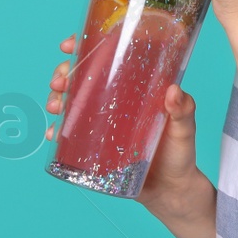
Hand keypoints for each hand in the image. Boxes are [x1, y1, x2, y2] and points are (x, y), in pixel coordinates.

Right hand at [45, 34, 201, 211]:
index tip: (69, 44)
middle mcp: (116, 101)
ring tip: (55, 105)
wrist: (171, 192)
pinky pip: (70, 135)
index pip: (108, 57)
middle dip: (63, 74)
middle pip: (83, 78)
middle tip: (59, 81)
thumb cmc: (180, 154)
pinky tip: (54, 132)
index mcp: (136, 87)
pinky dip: (58, 131)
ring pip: (72, 103)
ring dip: (56, 99)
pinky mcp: (95, 147)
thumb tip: (174, 91)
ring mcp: (103, 123)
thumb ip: (183, 111)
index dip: (85, 46)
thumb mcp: (184, 129)